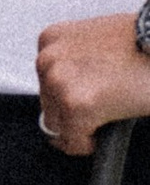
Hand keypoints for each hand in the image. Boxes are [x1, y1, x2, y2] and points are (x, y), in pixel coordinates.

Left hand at [36, 14, 149, 158]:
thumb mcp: (97, 41)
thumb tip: (73, 87)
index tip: (82, 102)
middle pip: (49, 106)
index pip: (45, 83)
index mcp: (51, 40)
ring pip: (58, 127)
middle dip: (74, 114)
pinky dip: (89, 144)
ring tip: (108, 115)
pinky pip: (74, 142)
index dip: (67, 98)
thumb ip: (77, 62)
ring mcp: (59, 83)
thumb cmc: (142, 44)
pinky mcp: (75, 106)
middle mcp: (48, 60)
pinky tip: (110, 126)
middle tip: (102, 109)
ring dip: (81, 127)